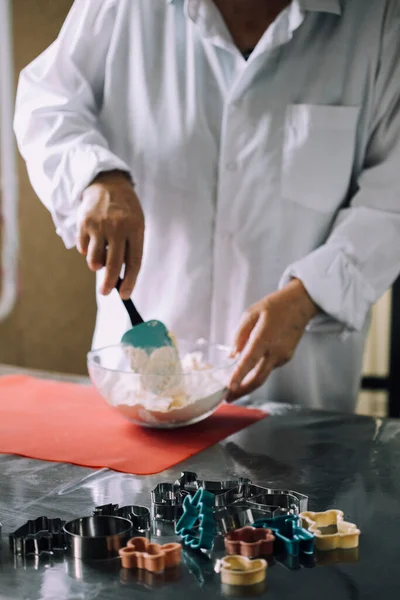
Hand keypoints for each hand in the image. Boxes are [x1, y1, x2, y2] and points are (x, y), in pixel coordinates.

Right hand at [76, 170, 143, 298]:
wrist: (107, 183)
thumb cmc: (125, 211)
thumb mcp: (136, 225)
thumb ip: (129, 249)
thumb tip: (119, 278)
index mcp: (135, 229)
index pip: (134, 262)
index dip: (129, 281)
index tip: (125, 295)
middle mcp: (118, 228)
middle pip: (113, 265)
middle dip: (108, 283)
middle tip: (105, 293)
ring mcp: (99, 225)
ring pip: (94, 260)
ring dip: (96, 265)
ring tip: (101, 255)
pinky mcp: (84, 223)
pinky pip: (83, 249)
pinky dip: (87, 250)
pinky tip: (93, 238)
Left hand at [227, 279, 318, 400]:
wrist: (301, 304)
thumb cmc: (274, 306)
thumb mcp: (251, 313)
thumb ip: (239, 335)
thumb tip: (232, 354)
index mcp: (264, 338)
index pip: (249, 362)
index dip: (238, 377)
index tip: (229, 388)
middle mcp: (275, 351)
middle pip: (258, 379)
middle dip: (242, 391)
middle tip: (228, 398)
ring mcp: (283, 356)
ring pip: (263, 375)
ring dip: (249, 383)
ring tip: (234, 385)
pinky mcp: (286, 357)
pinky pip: (269, 367)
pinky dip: (258, 371)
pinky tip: (251, 367)